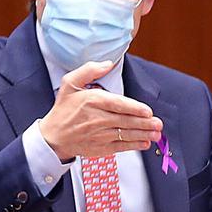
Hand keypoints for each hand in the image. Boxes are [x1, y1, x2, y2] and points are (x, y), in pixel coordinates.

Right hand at [39, 61, 162, 160]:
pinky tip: (145, 143)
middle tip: (158, 124)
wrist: (53, 137)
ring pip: (126, 134)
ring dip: (144, 135)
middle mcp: (96, 119)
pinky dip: (134, 146)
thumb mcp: (70, 83)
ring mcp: (99, 135)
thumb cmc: (64, 110)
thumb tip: (108, 63)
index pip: (117, 105)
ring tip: (156, 134)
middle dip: (145, 123)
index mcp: (91, 101)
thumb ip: (89, 70)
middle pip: (125, 120)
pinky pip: (121, 147)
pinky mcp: (101, 148)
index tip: (147, 111)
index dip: (134, 108)